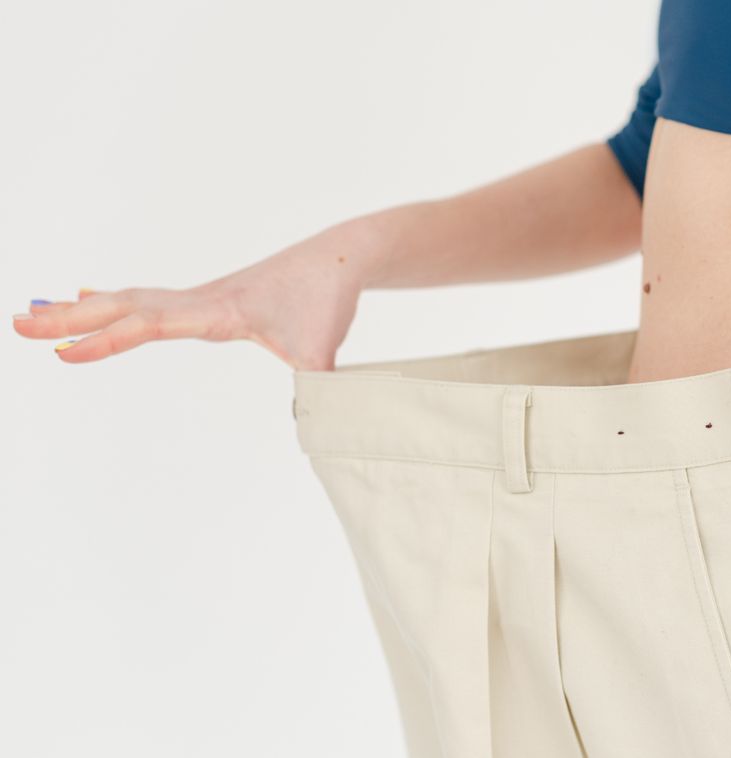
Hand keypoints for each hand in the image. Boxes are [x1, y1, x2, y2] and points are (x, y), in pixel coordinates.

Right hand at [11, 220, 382, 370]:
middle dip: (70, 319)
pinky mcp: (209, 299)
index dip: (106, 339)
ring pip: (130, 299)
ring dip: (84, 308)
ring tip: (35, 313)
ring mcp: (201, 297)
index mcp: (217, 311)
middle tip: (18, 325)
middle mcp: (200, 299)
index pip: (149, 324)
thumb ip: (315, 389)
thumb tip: (319, 425)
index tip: (62, 353)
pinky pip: (149, 300)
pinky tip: (91, 297)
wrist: (340, 258)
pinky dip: (115, 301)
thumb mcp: (323, 354)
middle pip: (123, 305)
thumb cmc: (329, 301)